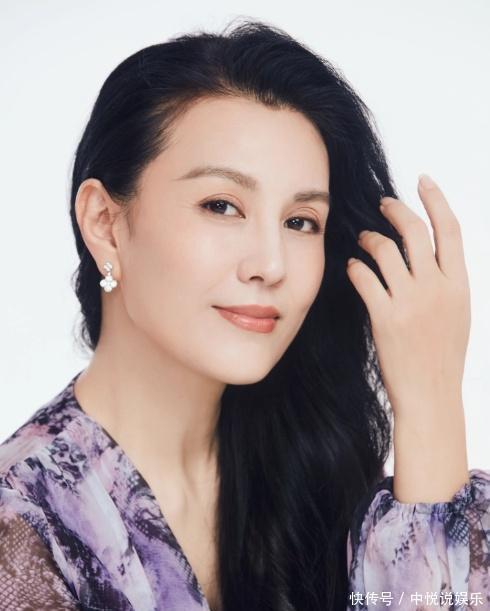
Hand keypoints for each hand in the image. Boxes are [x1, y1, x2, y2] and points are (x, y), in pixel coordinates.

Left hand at [346, 174, 470, 420]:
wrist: (430, 395)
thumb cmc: (442, 355)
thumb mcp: (458, 314)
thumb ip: (447, 282)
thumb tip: (429, 255)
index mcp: (459, 285)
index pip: (450, 230)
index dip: (436, 200)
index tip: (422, 181)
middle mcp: (437, 289)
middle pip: (414, 232)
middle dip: (395, 210)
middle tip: (382, 204)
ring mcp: (411, 303)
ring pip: (385, 250)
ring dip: (370, 238)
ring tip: (363, 240)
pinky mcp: (385, 318)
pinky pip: (365, 278)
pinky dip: (356, 266)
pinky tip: (352, 267)